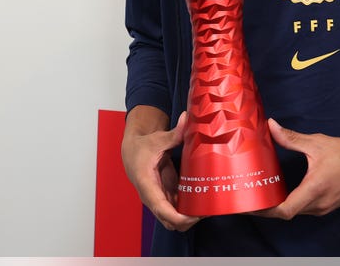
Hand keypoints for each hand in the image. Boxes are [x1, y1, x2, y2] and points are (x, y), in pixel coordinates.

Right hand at [121, 111, 200, 231]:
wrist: (132, 150)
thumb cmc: (141, 147)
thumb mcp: (157, 139)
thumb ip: (174, 133)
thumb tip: (187, 118)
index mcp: (147, 185)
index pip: (161, 209)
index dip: (177, 217)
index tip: (194, 217)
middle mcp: (152, 196)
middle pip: (169, 221)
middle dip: (187, 221)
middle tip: (207, 210)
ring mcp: (158, 198)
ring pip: (173, 219)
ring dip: (189, 217)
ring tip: (208, 207)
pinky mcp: (165, 195)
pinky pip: (176, 210)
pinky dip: (187, 210)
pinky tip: (201, 202)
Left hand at [253, 118, 339, 218]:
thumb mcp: (317, 143)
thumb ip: (292, 138)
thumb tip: (271, 126)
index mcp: (315, 188)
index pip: (285, 210)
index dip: (266, 210)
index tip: (251, 203)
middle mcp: (319, 203)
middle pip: (286, 213)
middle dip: (268, 206)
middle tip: (251, 195)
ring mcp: (324, 207)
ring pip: (295, 211)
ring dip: (280, 205)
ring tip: (263, 193)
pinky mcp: (327, 206)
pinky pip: (304, 209)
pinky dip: (291, 203)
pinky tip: (283, 191)